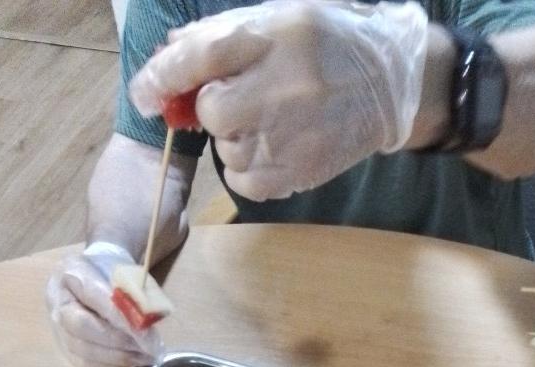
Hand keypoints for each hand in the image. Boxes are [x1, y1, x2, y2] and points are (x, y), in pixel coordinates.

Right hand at [46, 242, 162, 366]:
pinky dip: (111, 365)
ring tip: (145, 356)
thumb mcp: (124, 272)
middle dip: (118, 340)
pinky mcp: (66, 348)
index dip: (119, 316)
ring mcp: (58, 326)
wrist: (93, 278)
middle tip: (148, 347)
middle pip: (81, 327)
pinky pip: (85, 363)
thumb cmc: (111, 273)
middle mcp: (57, 301)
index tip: (145, 329)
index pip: (93, 296)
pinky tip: (131, 360)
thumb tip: (147, 318)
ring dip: (118, 356)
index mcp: (71, 273)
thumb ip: (133, 291)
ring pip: (82, 349)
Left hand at [130, 0, 428, 201]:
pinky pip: (246, 182)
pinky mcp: (301, 171)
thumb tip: (171, 54)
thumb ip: (221, 33)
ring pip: (228, 151)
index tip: (145, 93)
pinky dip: (247, 170)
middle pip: (214, 112)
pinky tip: (269, 150)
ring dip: (234, 140)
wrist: (390, 83)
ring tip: (268, 123)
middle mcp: (283, 87)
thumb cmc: (326, 44)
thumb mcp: (277, 16)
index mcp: (273, 37)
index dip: (162, 76)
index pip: (200, 57)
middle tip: (238, 101)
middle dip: (215, 108)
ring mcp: (294, 135)